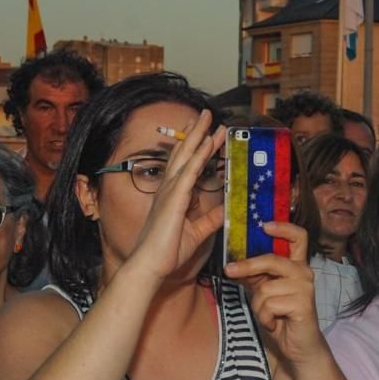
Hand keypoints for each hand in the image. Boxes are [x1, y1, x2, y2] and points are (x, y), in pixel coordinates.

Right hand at [127, 109, 225, 280]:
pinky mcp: (175, 198)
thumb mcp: (198, 231)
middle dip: (197, 133)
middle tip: (207, 114)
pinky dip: (199, 155)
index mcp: (174, 196)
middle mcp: (170, 189)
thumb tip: (226, 208)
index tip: (206, 132)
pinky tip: (208, 142)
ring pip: (187, 157)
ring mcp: (171, 191)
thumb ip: (211, 218)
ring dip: (199, 136)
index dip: (196, 147)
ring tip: (209, 118)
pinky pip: (190, 171)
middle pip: (185, 154)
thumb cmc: (168, 251)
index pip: (187, 165)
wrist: (151, 265)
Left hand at [224, 221, 321, 366]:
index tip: (264, 225)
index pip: (298, 237)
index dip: (283, 227)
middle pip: (272, 260)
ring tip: (269, 315)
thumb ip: (256, 277)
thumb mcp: (265, 293)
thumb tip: (233, 265)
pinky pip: (269, 305)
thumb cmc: (282, 317)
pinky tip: (275, 323)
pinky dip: (265, 317)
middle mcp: (304, 273)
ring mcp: (305, 288)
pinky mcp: (303, 304)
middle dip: (247, 266)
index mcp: (297, 265)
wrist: (299, 346)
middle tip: (229, 270)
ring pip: (265, 288)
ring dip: (259, 305)